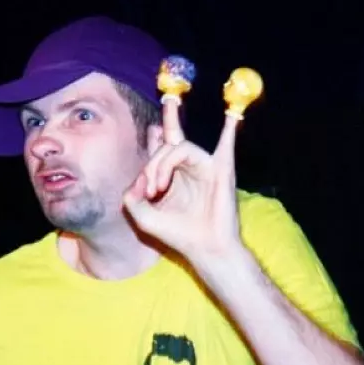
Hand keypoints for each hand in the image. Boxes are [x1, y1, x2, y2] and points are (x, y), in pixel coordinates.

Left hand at [123, 97, 244, 261]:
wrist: (204, 250)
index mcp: (172, 173)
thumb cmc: (178, 234)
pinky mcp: (220, 171)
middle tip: (151, 186)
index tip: (147, 159)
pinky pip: (225, 145)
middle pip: (169, 139)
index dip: (153, 139)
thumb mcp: (144, 217)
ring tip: (157, 190)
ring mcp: (204, 166)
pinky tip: (232, 115)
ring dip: (162, 165)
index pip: (162, 143)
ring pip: (179, 147)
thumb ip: (131, 197)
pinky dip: (229, 129)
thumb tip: (138, 179)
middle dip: (154, 154)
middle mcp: (188, 166)